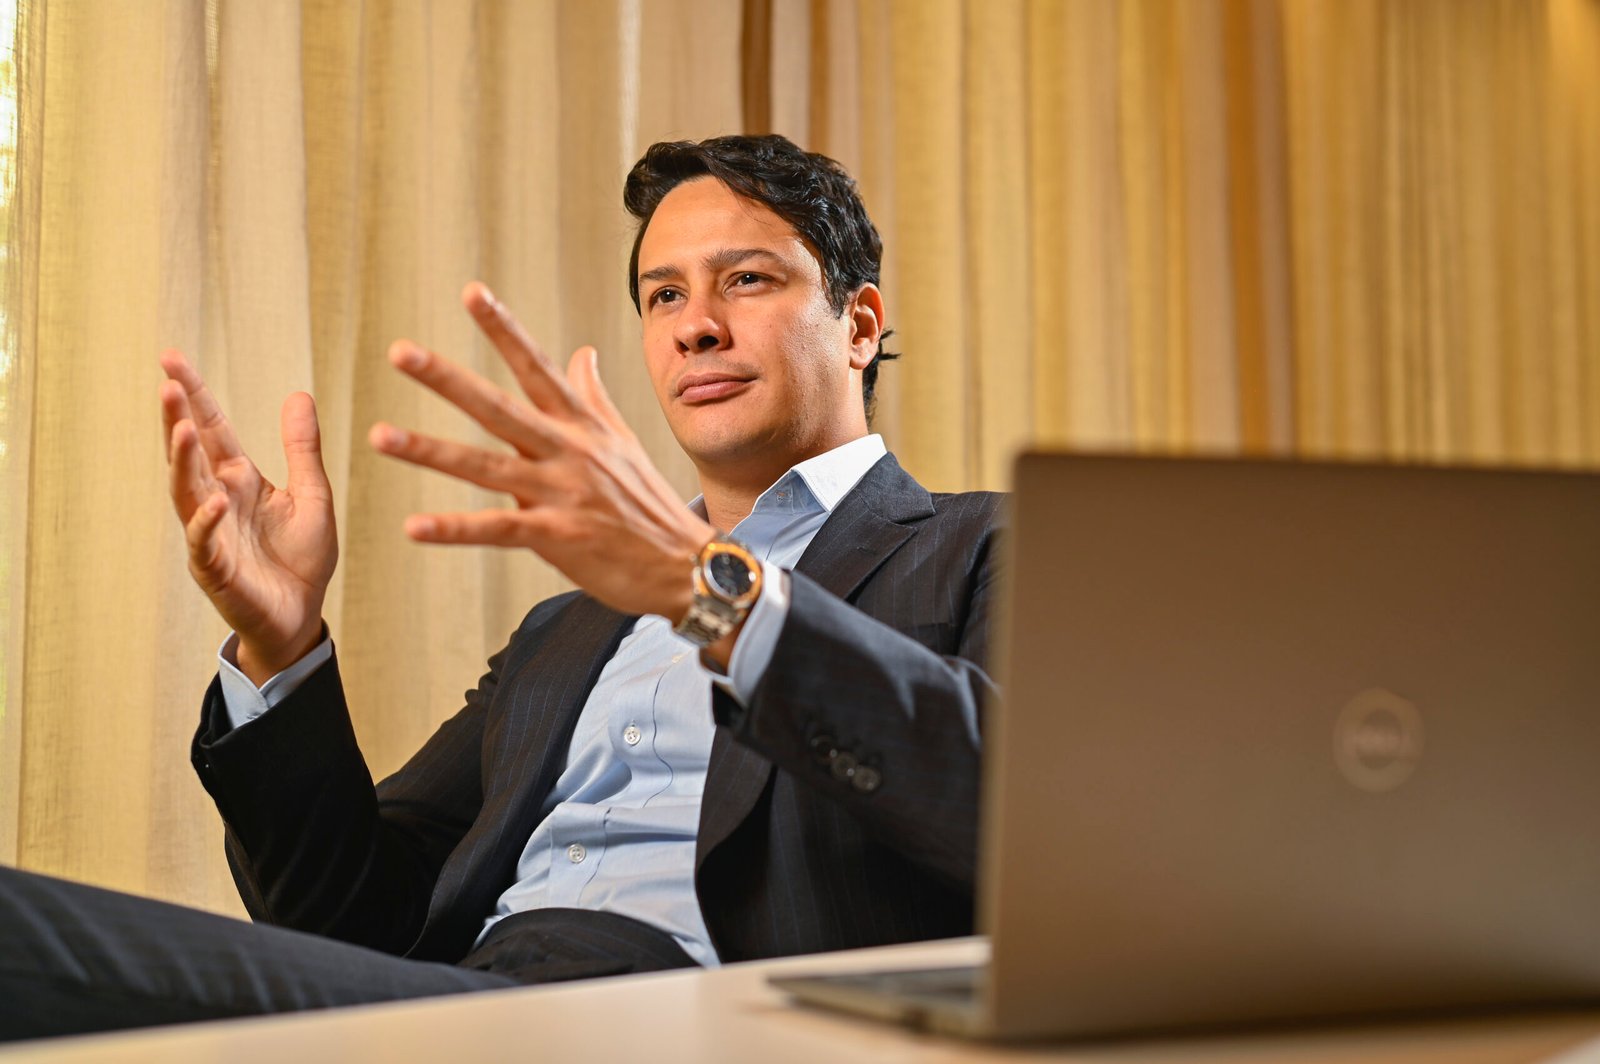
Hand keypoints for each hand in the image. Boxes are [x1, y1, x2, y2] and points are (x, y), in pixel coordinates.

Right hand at [159, 351, 336, 683]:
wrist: (300, 617)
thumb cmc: (301, 559)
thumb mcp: (313, 494)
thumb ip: (302, 448)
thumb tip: (298, 393)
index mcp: (240, 480)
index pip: (212, 429)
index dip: (194, 395)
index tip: (171, 358)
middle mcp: (217, 500)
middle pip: (191, 453)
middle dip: (177, 419)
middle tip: (167, 382)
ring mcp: (211, 534)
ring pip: (187, 492)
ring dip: (181, 462)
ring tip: (180, 430)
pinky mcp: (215, 569)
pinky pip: (205, 542)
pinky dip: (207, 522)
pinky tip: (215, 501)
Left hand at [369, 282, 714, 622]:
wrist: (686, 564)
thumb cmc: (649, 505)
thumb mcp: (623, 443)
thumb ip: (593, 396)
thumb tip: (582, 352)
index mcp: (581, 427)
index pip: (536, 367)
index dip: (504, 329)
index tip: (473, 292)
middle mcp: (568, 451)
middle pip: (498, 407)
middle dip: (448, 378)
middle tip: (401, 351)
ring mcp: (562, 493)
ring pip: (485, 466)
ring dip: (430, 451)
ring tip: (381, 437)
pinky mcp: (557, 536)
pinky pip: (496, 529)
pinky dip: (455, 529)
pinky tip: (415, 527)